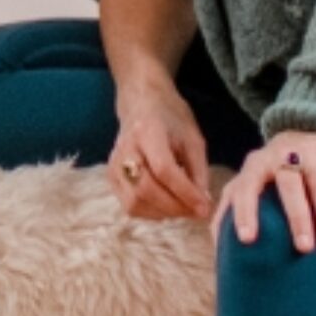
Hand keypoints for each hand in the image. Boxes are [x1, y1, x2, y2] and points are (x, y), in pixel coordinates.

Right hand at [103, 74, 211, 220]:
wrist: (140, 103)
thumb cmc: (170, 117)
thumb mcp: (193, 138)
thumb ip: (199, 171)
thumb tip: (203, 204)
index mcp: (147, 132)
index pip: (164, 170)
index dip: (185, 193)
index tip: (205, 208)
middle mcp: (125, 149)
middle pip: (145, 189)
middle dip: (174, 207)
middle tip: (196, 211)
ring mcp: (113, 164)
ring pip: (134, 202)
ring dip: (162, 213)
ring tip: (182, 209)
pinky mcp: (110, 177)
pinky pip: (128, 205)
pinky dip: (149, 212)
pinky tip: (165, 206)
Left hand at [219, 130, 315, 255]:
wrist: (304, 129)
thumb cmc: (270, 171)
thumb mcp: (247, 182)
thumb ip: (230, 209)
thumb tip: (218, 246)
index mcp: (254, 165)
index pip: (245, 189)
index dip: (244, 214)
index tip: (247, 241)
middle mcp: (280, 154)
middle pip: (289, 187)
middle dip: (297, 218)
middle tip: (303, 249)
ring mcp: (310, 150)